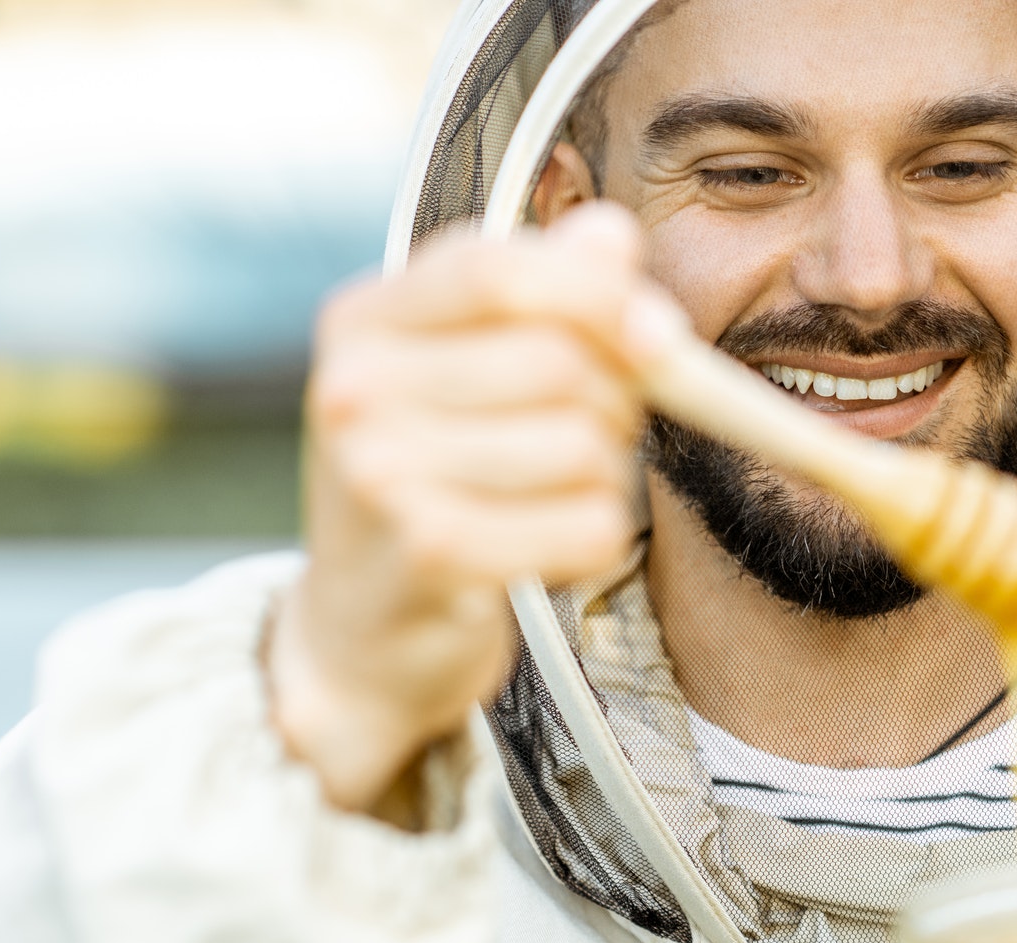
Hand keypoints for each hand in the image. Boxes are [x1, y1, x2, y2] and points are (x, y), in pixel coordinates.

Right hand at [270, 203, 672, 811]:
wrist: (358, 633)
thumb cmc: (431, 485)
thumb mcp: (467, 371)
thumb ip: (544, 295)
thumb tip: (612, 234)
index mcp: (364, 321)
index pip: (497, 270)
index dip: (598, 294)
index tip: (659, 337)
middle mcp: (357, 389)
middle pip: (561, 364)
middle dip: (614, 406)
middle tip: (590, 439)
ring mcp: (383, 475)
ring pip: (583, 448)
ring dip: (604, 480)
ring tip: (551, 499)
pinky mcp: (431, 555)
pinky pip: (585, 524)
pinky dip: (593, 541)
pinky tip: (544, 550)